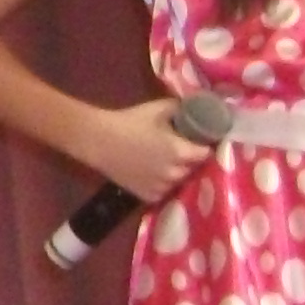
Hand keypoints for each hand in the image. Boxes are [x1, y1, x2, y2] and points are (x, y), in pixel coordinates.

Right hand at [89, 96, 225, 205]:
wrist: (97, 140)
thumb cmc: (128, 122)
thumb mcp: (157, 108)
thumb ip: (181, 109)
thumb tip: (197, 108)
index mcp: (182, 152)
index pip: (208, 153)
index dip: (205, 146)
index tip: (200, 141)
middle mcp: (176, 174)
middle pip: (195, 169)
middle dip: (191, 160)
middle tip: (181, 150)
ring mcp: (162, 187)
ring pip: (180, 181)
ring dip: (177, 173)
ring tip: (166, 162)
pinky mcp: (148, 196)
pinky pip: (164, 191)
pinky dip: (162, 184)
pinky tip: (153, 173)